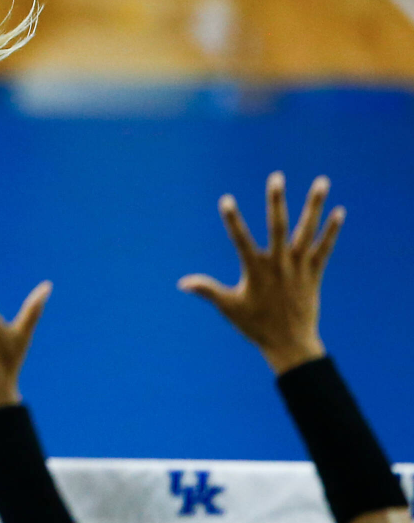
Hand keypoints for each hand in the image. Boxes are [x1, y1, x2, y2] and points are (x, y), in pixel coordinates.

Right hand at [179, 172, 342, 374]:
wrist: (291, 344)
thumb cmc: (256, 325)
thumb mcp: (229, 307)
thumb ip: (207, 290)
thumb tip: (182, 283)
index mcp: (256, 271)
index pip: (241, 240)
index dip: (233, 220)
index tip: (226, 200)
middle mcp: (280, 265)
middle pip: (278, 227)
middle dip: (276, 201)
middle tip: (276, 177)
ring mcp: (299, 267)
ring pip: (307, 231)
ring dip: (314, 206)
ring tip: (321, 181)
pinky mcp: (314, 273)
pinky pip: (325, 248)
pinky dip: (332, 231)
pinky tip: (339, 211)